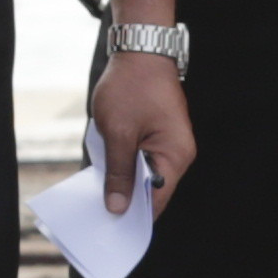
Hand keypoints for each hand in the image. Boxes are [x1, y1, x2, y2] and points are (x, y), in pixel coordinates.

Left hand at [94, 47, 196, 203]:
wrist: (140, 49)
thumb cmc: (131, 87)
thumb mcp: (117, 134)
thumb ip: (118, 173)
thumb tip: (118, 207)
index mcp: (175, 155)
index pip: (158, 199)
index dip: (135, 216)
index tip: (110, 228)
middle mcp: (179, 153)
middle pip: (154, 189)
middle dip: (128, 200)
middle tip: (98, 214)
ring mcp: (171, 143)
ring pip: (147, 174)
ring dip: (125, 181)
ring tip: (99, 193)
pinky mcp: (160, 134)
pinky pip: (144, 159)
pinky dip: (127, 165)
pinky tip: (106, 169)